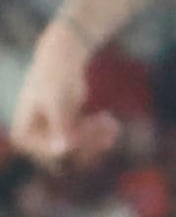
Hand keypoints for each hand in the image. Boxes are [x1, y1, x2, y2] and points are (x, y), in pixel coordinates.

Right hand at [9, 29, 112, 169]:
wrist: (61, 62)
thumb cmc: (55, 79)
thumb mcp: (58, 103)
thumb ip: (60, 127)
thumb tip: (59, 151)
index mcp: (23, 135)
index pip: (51, 152)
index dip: (74, 142)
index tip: (91, 123)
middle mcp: (34, 141)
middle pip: (68, 154)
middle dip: (90, 140)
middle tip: (107, 122)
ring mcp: (50, 139)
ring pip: (79, 153)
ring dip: (98, 140)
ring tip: (111, 121)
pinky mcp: (67, 135)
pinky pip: (85, 145)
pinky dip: (100, 136)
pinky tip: (112, 122)